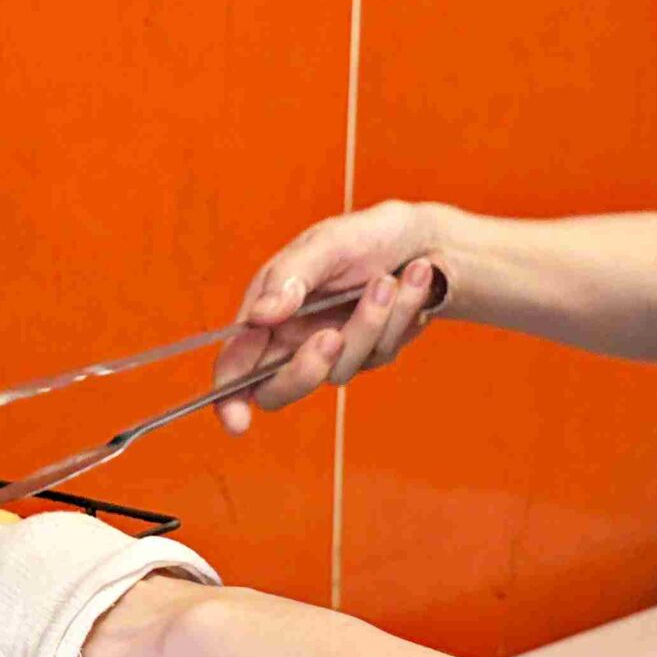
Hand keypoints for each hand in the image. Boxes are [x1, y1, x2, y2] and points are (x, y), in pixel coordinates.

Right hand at [213, 200, 448, 432]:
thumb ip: (289, 278)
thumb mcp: (326, 244)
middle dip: (305, 370)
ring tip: (389, 280)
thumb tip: (259, 315)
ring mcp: (333, 349)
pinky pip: (379, 354)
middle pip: (278, 389)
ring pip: (341, 369)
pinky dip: (398, 316)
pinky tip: (412, 281)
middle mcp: (293, 336)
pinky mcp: (370, 353)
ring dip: (368, 323)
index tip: (238, 422)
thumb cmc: (368, 235)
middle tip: (331, 338)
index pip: (235, 363)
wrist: (427, 238)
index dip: (229, 398)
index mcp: (268, 310)